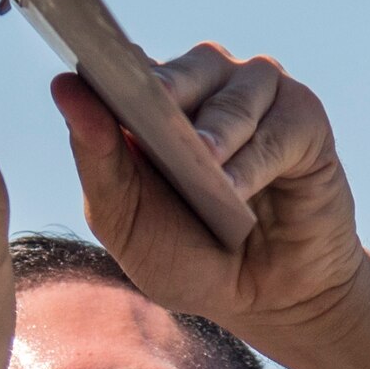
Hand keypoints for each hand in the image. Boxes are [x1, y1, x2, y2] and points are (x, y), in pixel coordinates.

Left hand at [52, 44, 367, 356]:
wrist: (268, 300)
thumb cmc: (191, 258)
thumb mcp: (125, 222)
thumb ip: (97, 161)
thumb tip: (64, 87)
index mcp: (157, 102)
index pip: (130, 68)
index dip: (113, 68)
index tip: (91, 70)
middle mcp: (210, 87)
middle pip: (186, 69)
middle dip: (168, 90)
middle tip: (154, 104)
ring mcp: (260, 100)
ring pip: (236, 94)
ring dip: (218, 128)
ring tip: (204, 159)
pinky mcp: (305, 123)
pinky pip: (279, 130)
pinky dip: (256, 160)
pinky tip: (236, 190)